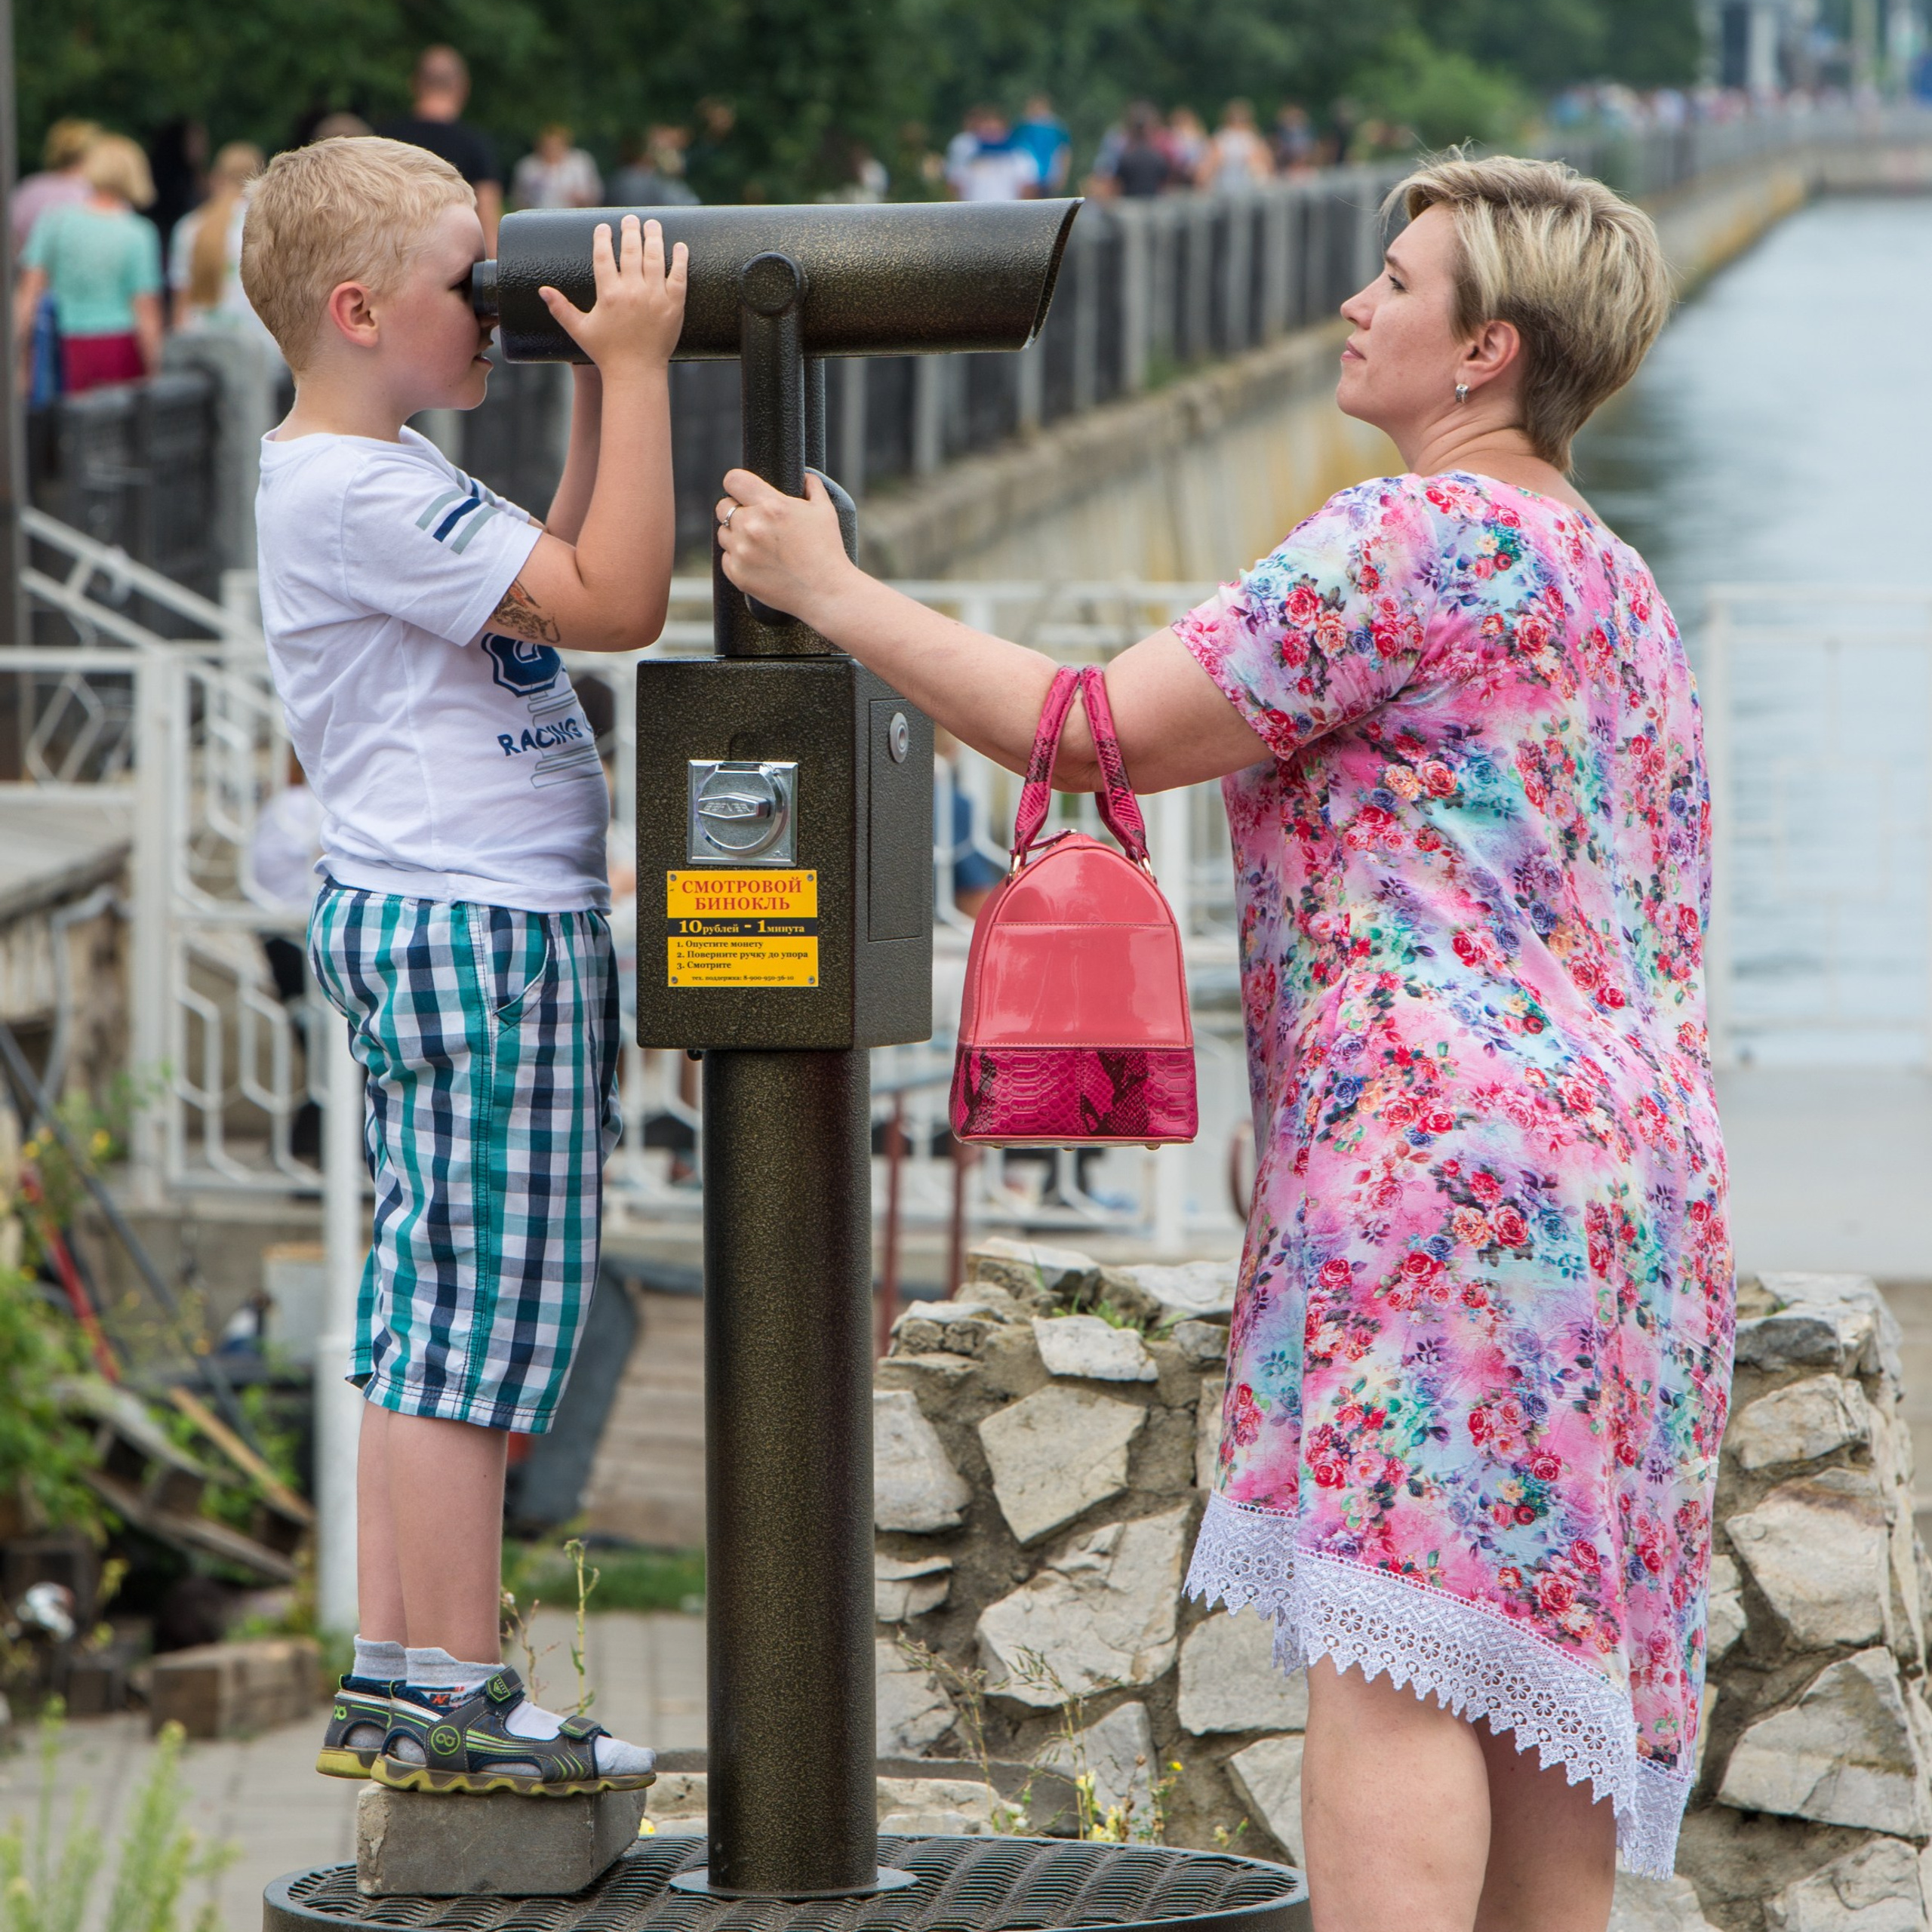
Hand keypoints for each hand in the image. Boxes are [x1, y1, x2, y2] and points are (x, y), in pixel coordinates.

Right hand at [540, 215, 687, 375]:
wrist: (636, 373)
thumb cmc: (606, 353)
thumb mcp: (580, 329)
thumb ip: (561, 308)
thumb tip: (542, 290)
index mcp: (609, 294)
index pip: (604, 256)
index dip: (603, 238)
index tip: (604, 227)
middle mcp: (633, 292)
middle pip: (631, 250)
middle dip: (630, 230)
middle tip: (631, 218)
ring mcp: (655, 297)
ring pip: (655, 258)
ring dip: (654, 237)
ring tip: (652, 225)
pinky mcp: (674, 306)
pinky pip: (679, 277)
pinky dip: (680, 259)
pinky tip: (679, 246)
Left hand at [715, 471, 857, 621]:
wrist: (826, 592)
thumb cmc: (827, 550)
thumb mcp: (824, 511)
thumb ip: (812, 486)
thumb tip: (804, 476)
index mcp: (771, 506)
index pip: (734, 480)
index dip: (737, 483)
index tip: (742, 490)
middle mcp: (751, 526)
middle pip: (723, 506)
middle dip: (736, 510)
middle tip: (754, 521)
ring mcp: (742, 552)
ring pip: (723, 533)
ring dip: (736, 535)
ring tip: (759, 545)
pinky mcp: (738, 574)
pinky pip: (726, 558)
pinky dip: (737, 559)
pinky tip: (758, 562)